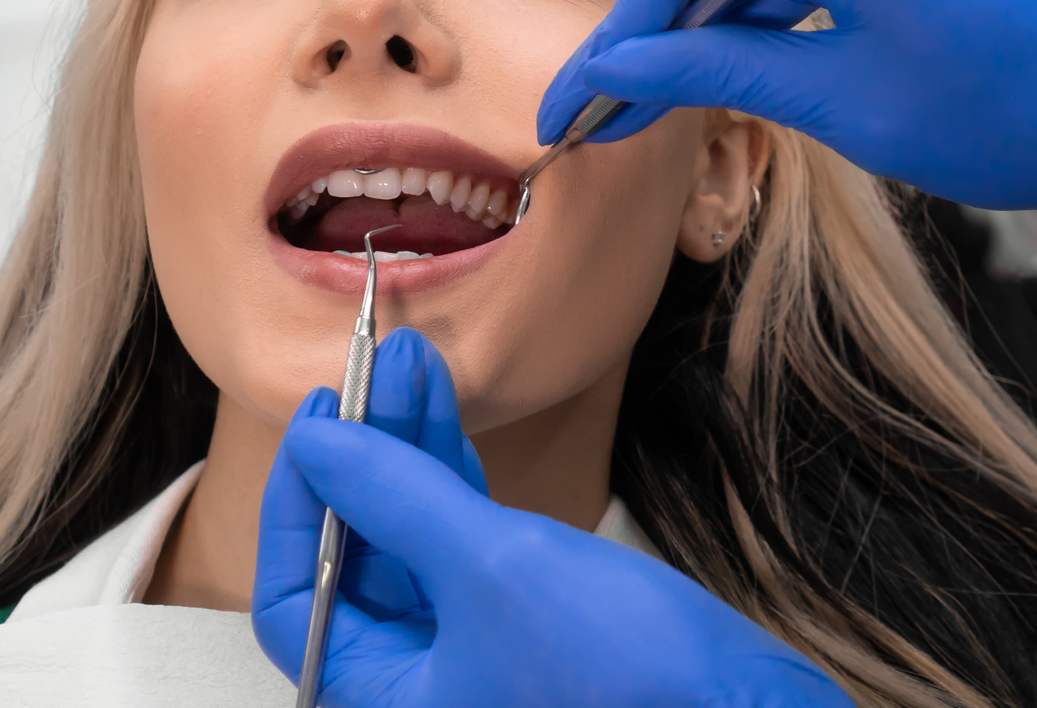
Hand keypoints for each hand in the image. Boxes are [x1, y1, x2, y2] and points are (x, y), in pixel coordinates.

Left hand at [252, 327, 852, 707]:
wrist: (743, 706)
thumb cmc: (622, 669)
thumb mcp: (493, 564)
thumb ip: (398, 497)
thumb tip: (319, 441)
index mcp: (383, 698)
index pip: (293, 597)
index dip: (296, 503)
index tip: (320, 419)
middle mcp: (416, 681)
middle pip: (355, 557)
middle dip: (366, 455)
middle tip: (374, 370)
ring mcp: (470, 650)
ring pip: (412, 539)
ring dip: (413, 449)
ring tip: (417, 363)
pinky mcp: (522, 622)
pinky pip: (463, 543)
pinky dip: (456, 478)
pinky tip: (451, 415)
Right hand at [537, 0, 1036, 266]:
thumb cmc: (1014, 121)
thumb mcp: (847, 108)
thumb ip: (723, 74)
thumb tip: (623, 70)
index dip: (636, 2)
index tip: (607, 80)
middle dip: (669, 18)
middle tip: (628, 104)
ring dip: (725, 19)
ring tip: (690, 100)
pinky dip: (784, 8)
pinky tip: (769, 66)